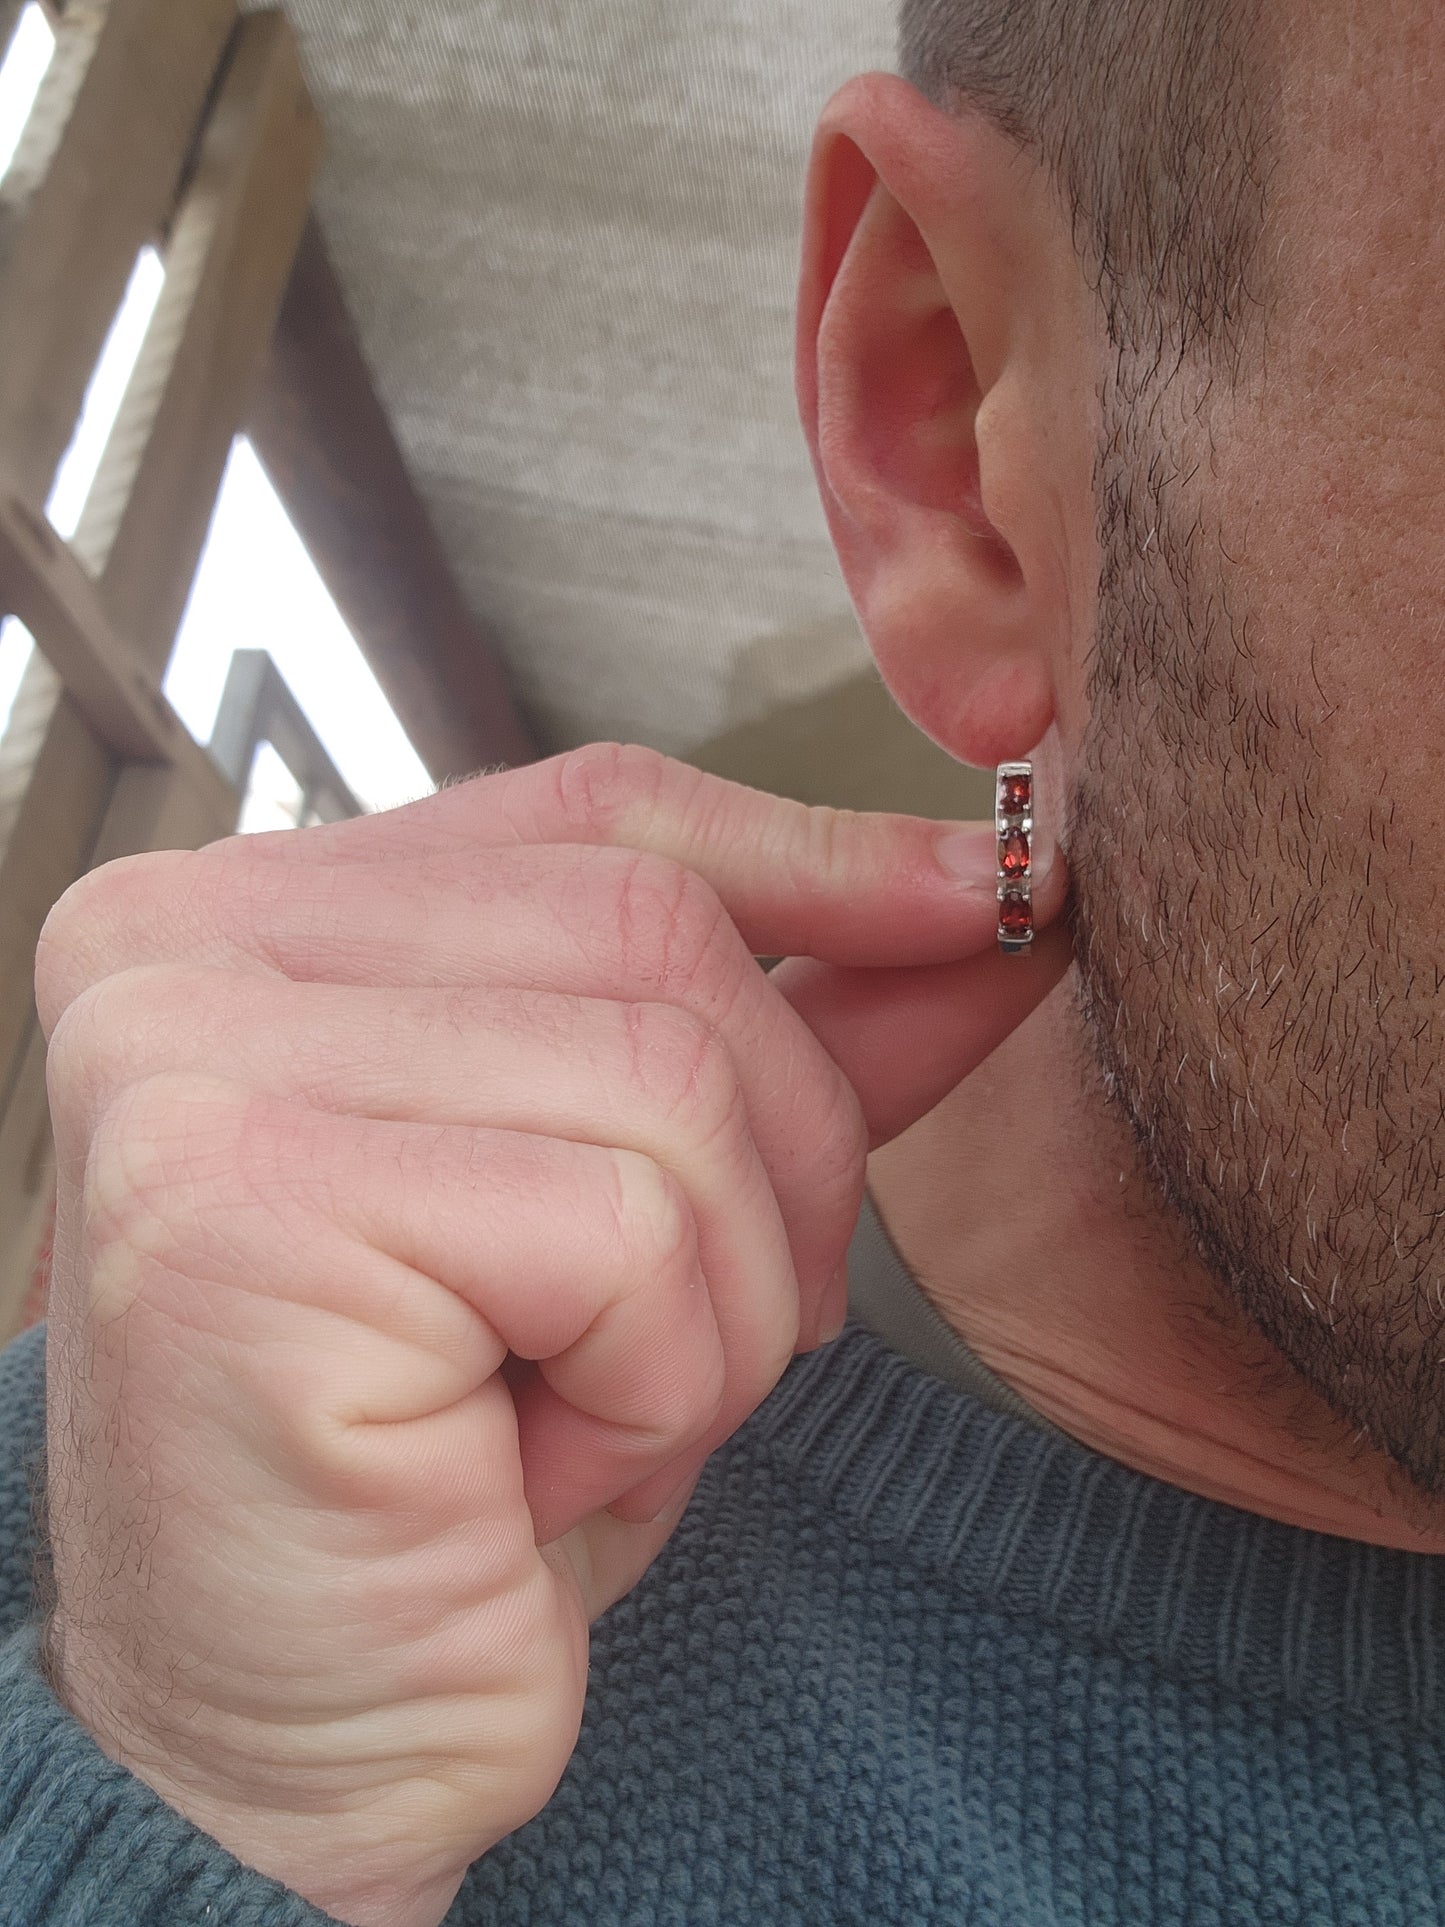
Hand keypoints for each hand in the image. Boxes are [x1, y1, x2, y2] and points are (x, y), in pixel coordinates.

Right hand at [34, 743, 1069, 1926]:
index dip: (817, 860)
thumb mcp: (660, 1210)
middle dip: (782, 1162)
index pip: (603, 807)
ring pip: (665, 1084)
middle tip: (704, 1342)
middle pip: (660, 931)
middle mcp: (186, 943)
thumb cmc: (467, 1465)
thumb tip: (992, 897)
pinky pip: (615, 1231)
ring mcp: (186, 1058)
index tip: (988, 904)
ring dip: (710, 1307)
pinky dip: (650, 1386)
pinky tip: (522, 1467)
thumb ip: (804, 1032)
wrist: (305, 1738)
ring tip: (581, 1415)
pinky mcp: (230, 1203)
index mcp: (266, 910)